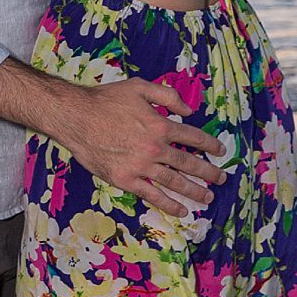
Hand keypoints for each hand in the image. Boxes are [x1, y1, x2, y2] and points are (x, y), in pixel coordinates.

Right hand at [44, 75, 227, 213]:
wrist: (75, 117)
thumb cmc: (106, 100)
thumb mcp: (140, 87)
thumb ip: (168, 95)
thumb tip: (189, 111)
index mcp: (160, 125)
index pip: (193, 137)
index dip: (210, 145)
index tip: (220, 151)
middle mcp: (154, 148)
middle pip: (188, 163)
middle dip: (208, 172)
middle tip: (221, 179)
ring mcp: (140, 166)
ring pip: (174, 182)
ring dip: (194, 191)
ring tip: (208, 197)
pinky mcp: (125, 180)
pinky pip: (152, 195)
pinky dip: (168, 204)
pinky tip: (181, 209)